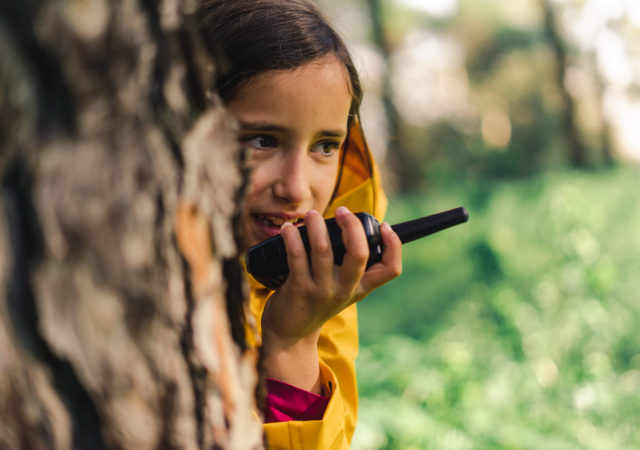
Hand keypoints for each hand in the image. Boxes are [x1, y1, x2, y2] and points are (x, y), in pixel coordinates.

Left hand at [260, 206, 401, 392]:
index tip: (385, 226)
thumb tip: (350, 228)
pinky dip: (292, 237)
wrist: (290, 335)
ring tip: (311, 215)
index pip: (391, 269)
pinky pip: (296, 256)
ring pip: (323, 249)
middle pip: (359, 253)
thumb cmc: (315, 303)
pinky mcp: (299, 290)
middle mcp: (345, 289)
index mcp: (361, 287)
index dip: (394, 245)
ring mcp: (322, 290)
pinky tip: (289, 229)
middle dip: (352, 225)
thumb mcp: (341, 289)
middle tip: (342, 211)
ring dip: (316, 225)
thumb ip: (350, 266)